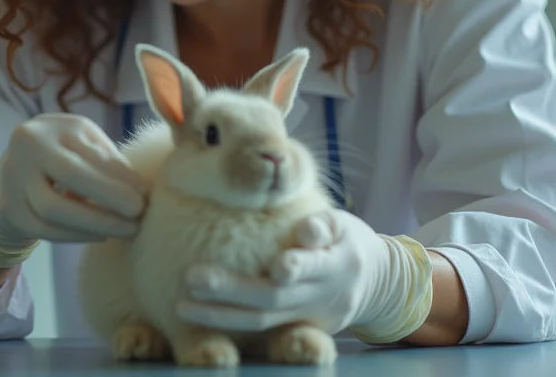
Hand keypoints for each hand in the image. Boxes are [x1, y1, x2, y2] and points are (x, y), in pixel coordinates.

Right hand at [0, 113, 148, 266]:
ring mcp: (12, 179)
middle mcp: (26, 148)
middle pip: (69, 175)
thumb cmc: (63, 151)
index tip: (146, 194)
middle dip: (109, 197)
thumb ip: (107, 159)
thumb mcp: (83, 142)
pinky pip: (44, 230)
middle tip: (139, 214)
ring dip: (94, 223)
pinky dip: (76, 235)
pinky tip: (101, 235)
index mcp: (52, 126)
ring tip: (125, 229)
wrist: (13, 169)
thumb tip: (140, 189)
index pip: (89, 153)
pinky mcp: (11, 210)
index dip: (120, 176)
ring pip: (53, 209)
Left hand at [176, 209, 432, 343]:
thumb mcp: (343, 224)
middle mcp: (322, 297)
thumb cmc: (347, 240)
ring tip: (182, 305)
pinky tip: (200, 317)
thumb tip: (305, 231)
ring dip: (221, 315)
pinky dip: (232, 325)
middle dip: (232, 291)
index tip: (279, 268)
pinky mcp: (300, 331)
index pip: (317, 266)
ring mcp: (310, 319)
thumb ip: (323, 226)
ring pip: (263, 321)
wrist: (374, 282)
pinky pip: (263, 332)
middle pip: (275, 298)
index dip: (300, 267)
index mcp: (338, 264)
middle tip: (191, 278)